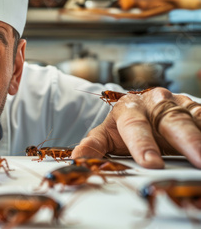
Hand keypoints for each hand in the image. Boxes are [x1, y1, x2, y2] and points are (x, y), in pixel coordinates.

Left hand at [72, 87, 200, 168]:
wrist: (141, 107)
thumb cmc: (123, 126)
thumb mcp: (106, 134)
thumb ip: (93, 146)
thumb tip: (76, 159)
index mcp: (129, 109)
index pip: (135, 126)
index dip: (142, 144)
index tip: (151, 163)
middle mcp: (155, 102)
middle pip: (171, 120)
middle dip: (186, 140)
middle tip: (198, 160)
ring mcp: (178, 104)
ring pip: (192, 118)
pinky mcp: (195, 108)